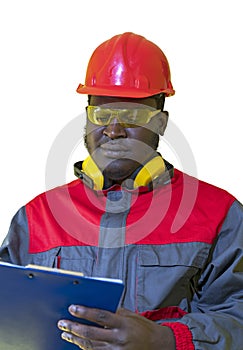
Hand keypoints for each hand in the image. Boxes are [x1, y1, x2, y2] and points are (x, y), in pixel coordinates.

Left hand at [57, 305, 174, 348]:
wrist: (159, 345)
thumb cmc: (144, 328)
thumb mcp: (131, 315)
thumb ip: (115, 312)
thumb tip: (95, 307)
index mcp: (124, 323)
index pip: (100, 316)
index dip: (85, 312)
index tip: (73, 308)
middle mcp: (119, 339)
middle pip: (91, 334)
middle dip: (74, 328)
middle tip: (62, 322)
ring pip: (90, 347)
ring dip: (75, 340)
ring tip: (65, 333)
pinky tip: (77, 344)